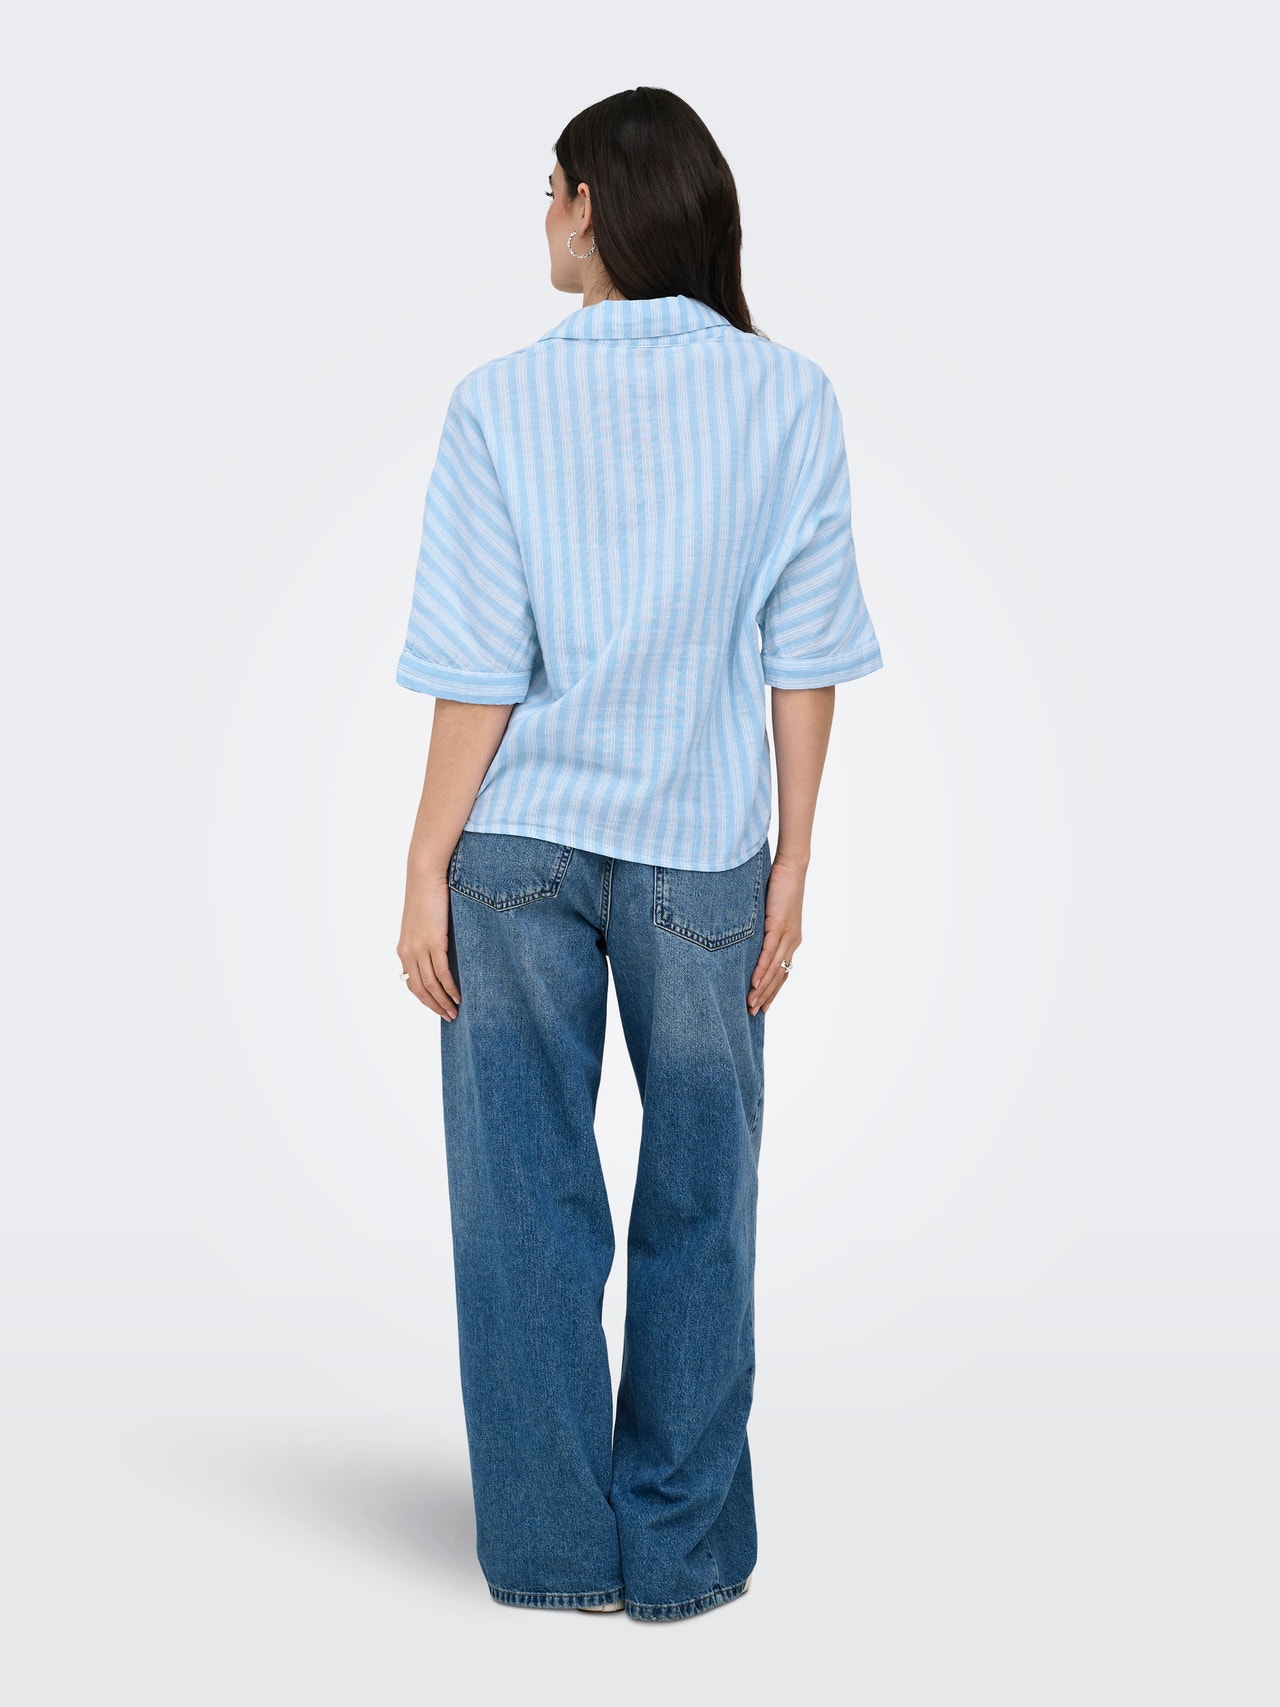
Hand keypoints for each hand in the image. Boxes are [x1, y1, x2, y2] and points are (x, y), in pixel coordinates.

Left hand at [398, 866, 461, 1019]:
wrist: (425, 876)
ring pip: (430, 985)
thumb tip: (442, 953)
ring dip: (443, 1002)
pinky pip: (441, 973)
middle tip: (448, 1017)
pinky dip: (450, 988)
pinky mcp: (434, 942)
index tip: (437, 1008)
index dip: (425, 999)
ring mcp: (420, 948)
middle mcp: (408, 952)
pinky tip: (458, 996)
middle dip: (434, 1006)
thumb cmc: (428, 895)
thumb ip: (428, 940)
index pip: (412, 983)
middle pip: (419, 989)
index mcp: (404, 949)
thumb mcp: (424, 923)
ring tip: (455, 1012)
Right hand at [748, 855, 804, 1014]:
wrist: (792, 867)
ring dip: (762, 989)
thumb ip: (760, 927)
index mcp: (791, 940)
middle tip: (754, 1014)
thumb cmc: (779, 885)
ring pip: (775, 969)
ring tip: (751, 1005)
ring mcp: (788, 935)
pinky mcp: (780, 926)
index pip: (782, 971)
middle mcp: (792, 941)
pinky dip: (762, 970)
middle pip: (779, 976)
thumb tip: (745, 937)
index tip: (764, 1006)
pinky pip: (770, 953)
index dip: (773, 991)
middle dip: (767, 997)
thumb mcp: (768, 912)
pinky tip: (755, 983)